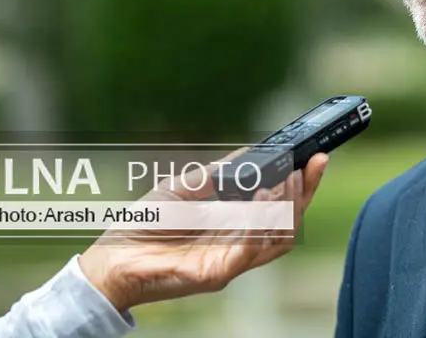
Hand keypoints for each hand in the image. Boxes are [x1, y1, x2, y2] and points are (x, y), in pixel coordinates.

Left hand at [78, 152, 327, 311]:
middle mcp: (238, 247)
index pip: (282, 209)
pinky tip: (262, 200)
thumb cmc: (144, 225)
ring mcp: (229, 262)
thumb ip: (220, 174)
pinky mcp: (215, 274)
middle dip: (304, 194)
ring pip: (276, 240)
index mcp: (235, 227)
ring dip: (286, 208)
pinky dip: (258, 226)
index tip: (316, 157)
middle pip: (289, 226)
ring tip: (285, 179)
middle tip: (309, 165)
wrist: (108, 259)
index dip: (303, 185)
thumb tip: (254, 151)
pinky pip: (247, 252)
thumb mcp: (186, 188)